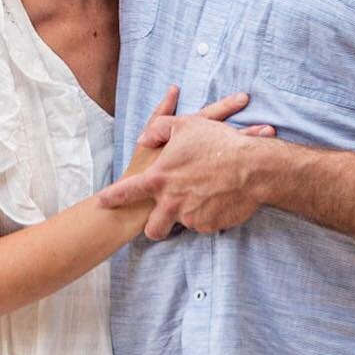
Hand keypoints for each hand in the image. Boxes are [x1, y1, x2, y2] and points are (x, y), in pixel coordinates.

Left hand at [99, 106, 281, 238]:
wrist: (252, 167)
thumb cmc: (217, 143)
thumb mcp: (185, 125)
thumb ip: (157, 130)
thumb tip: (144, 139)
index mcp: (160, 178)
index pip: (127, 191)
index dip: (112, 198)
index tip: (102, 202)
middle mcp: (171, 202)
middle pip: (154, 229)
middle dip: (154, 228)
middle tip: (162, 218)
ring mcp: (191, 216)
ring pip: (182, 225)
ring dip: (187, 215)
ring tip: (203, 196)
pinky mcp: (210, 226)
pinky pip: (203, 224)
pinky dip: (207, 215)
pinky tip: (218, 198)